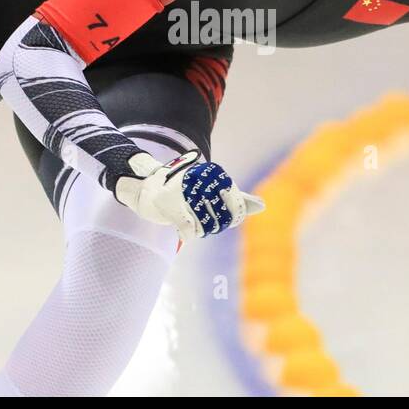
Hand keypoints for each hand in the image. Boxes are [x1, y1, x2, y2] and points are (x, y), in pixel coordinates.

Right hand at [114, 150, 264, 239]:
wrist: (145, 189)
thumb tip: (263, 206)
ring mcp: (184, 192)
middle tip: (205, 218)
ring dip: (200, 230)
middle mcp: (200, 180)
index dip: (235, 213)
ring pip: (207, 226)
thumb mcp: (212, 192)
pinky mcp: (170, 205)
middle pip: (223, 215)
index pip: (236, 198)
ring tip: (192, 221)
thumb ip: (238, 198)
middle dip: (217, 224)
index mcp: (212, 174)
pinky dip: (188, 235)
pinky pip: (190, 230)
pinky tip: (184, 230)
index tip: (227, 216)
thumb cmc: (183, 191)